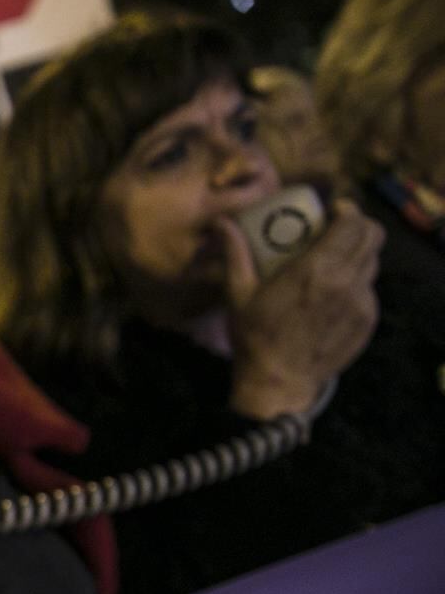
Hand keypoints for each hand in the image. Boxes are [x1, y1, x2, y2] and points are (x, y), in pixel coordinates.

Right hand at [218, 199, 382, 419]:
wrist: (279, 383)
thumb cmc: (255, 337)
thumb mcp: (239, 294)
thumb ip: (236, 254)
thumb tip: (222, 222)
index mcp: (316, 270)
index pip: (353, 223)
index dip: (348, 211)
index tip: (333, 212)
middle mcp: (346, 281)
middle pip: (373, 237)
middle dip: (358, 227)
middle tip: (337, 231)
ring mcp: (362, 302)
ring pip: (373, 262)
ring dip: (357, 254)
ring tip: (333, 263)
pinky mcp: (368, 320)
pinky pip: (368, 290)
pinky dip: (355, 283)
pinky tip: (332, 295)